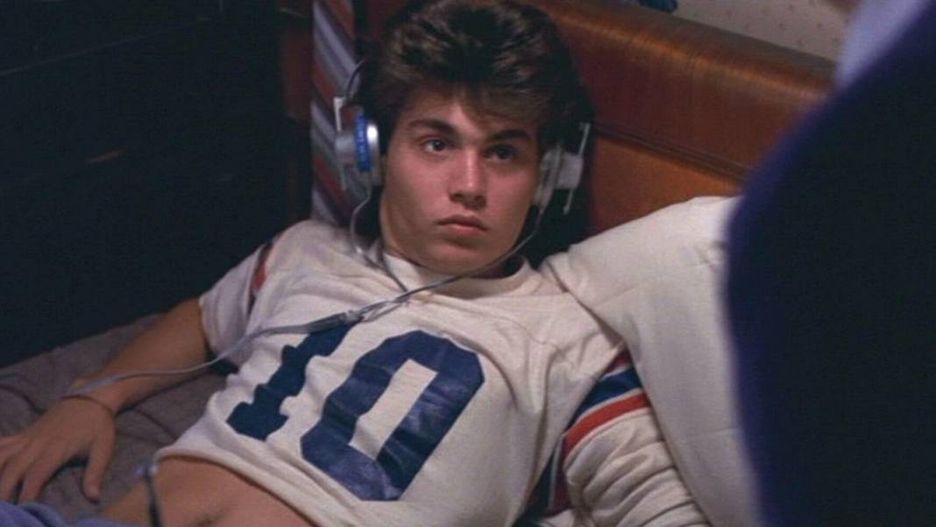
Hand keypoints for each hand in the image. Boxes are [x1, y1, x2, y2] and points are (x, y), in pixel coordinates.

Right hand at [0, 396, 116, 502]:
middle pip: (14, 467)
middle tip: (2, 507)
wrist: (91, 398)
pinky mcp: (23, 434)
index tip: (23, 507)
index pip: (38, 473)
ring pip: (2, 455)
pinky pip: (2, 443)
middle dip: (4, 488)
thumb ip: (95, 474)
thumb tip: (94, 497)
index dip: (29, 490)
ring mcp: (27, 438)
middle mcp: (37, 443)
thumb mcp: (103, 449)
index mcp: (57, 448)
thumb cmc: (98, 426)